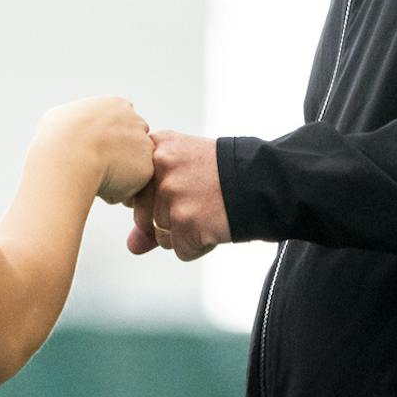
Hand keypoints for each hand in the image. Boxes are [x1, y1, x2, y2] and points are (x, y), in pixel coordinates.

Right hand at [37, 97, 153, 204]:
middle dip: (117, 158)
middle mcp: (137, 121)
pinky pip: (131, 187)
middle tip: (92, 167)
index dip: (106, 141)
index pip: (119, 124)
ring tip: (91, 177)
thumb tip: (66, 128)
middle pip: (130, 145)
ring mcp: (144, 145)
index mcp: (117, 105)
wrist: (69, 155)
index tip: (90, 150)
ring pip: (130, 167)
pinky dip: (116, 192)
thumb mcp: (59, 118)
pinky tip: (98, 186)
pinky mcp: (146, 169)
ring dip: (116, 176)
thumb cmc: (57, 137)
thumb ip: (72, 121)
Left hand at [124, 130, 227, 261]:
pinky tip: (216, 223)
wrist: (265, 180)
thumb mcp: (185, 174)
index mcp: (157, 146)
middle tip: (200, 198)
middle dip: (168, 218)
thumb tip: (132, 246)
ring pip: (160, 235)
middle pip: (142, 215)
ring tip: (209, 209)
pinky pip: (181, 250)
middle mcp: (160, 165)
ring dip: (184, 232)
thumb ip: (151, 208)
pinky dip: (199, 246)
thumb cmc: (223, 176)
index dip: (157, 198)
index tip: (183, 188)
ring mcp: (171, 192)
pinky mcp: (185, 220)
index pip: (133, 191)